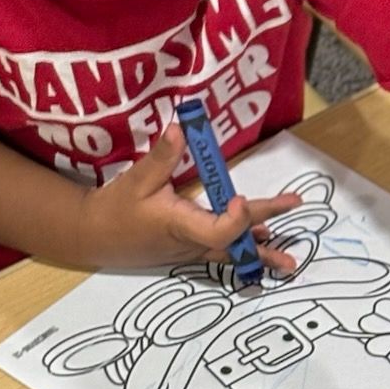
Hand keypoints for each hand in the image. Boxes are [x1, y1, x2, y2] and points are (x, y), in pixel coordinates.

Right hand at [81, 127, 302, 272]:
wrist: (95, 236)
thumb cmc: (116, 209)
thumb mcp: (136, 180)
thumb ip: (161, 157)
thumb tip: (178, 128)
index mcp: (179, 225)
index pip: (216, 231)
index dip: (234, 220)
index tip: (243, 198)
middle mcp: (192, 243)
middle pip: (235, 239)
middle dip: (265, 221)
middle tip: (293, 203)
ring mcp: (193, 251)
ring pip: (232, 254)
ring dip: (261, 253)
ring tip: (289, 260)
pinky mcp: (191, 251)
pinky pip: (223, 253)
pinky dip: (244, 249)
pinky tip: (263, 243)